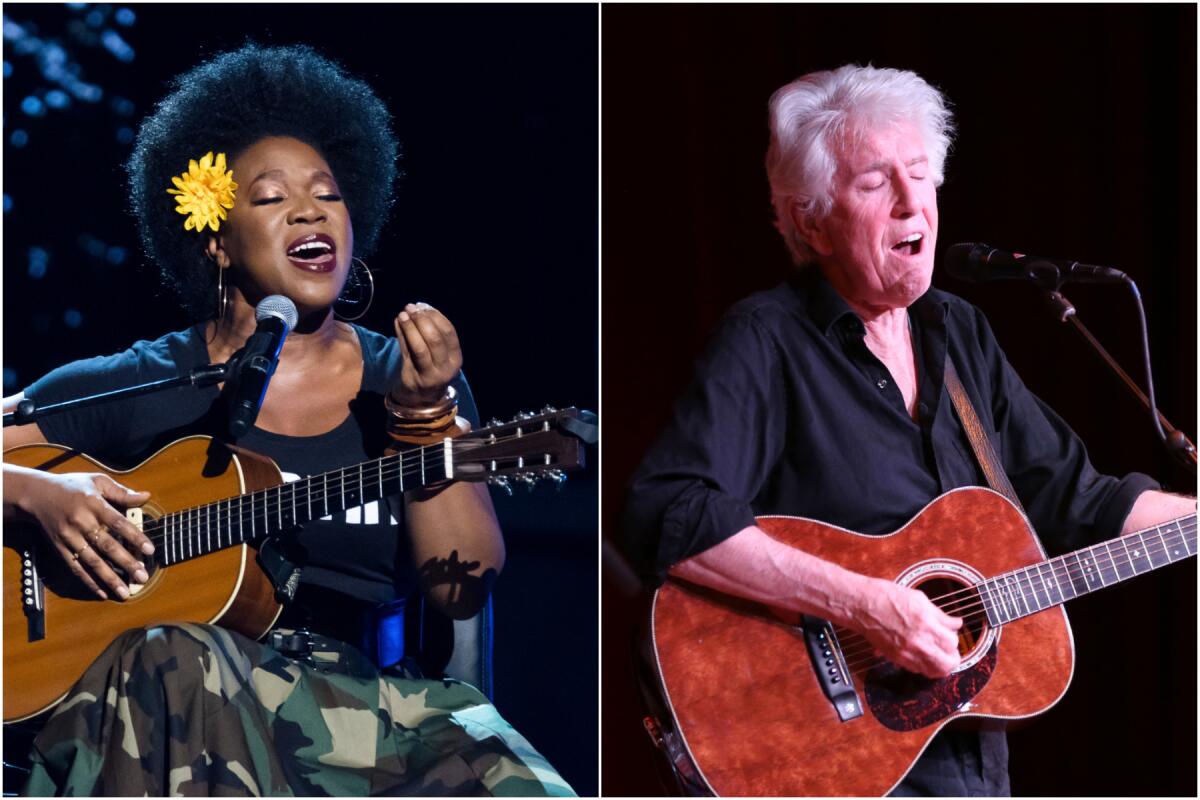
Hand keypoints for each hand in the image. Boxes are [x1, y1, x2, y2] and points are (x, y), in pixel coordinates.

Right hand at [16, 470, 152, 599]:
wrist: (36, 495)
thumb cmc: (72, 486)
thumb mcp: (97, 481)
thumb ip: (121, 492)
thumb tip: (146, 496)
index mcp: (93, 504)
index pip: (118, 523)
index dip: (134, 537)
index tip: (150, 550)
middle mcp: (81, 522)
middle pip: (106, 546)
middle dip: (126, 563)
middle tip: (142, 576)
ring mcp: (69, 537)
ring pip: (91, 561)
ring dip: (109, 578)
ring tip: (125, 592)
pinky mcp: (60, 548)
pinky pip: (76, 567)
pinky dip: (89, 581)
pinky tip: (102, 592)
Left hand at [389, 302, 462, 406]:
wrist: (421, 397)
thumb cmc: (427, 368)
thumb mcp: (433, 351)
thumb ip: (425, 330)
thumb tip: (415, 306)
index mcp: (456, 356)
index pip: (449, 331)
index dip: (435, 315)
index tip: (423, 305)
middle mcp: (448, 366)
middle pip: (436, 338)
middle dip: (423, 319)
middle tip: (412, 308)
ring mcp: (433, 374)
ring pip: (422, 346)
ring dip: (412, 326)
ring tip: (404, 313)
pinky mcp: (418, 378)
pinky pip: (410, 353)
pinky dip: (404, 335)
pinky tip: (399, 323)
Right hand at [851, 578, 962, 678]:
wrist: (861, 606)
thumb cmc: (886, 597)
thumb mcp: (919, 599)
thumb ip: (940, 615)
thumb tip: (956, 623)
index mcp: (926, 623)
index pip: (953, 641)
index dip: (953, 637)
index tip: (949, 633)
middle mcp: (918, 642)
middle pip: (949, 662)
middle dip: (952, 656)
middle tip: (948, 649)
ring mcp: (907, 653)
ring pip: (935, 672)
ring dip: (940, 664)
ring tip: (937, 654)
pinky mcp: (897, 658)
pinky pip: (919, 670)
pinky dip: (924, 665)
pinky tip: (921, 654)